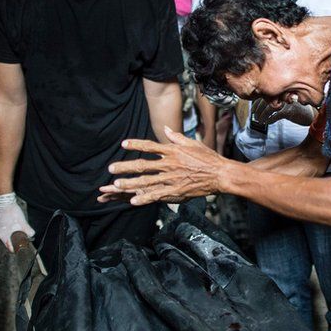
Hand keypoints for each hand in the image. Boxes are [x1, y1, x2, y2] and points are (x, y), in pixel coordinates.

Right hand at [0, 196, 34, 252]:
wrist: (6, 202)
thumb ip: (26, 229)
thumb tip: (32, 235)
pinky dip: (15, 234)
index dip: (17, 249)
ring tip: (25, 237)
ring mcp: (2, 230)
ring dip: (17, 238)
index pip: (10, 247)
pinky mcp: (4, 226)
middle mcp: (2, 234)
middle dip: (18, 244)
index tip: (24, 249)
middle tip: (27, 242)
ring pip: (10, 238)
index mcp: (4, 235)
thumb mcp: (21, 221)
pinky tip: (20, 231)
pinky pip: (9, 233)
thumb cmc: (12, 211)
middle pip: (10, 243)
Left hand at [98, 127, 229, 205]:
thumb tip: (166, 129)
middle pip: (142, 165)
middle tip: (111, 169)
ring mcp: (171, 178)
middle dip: (125, 167)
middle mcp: (169, 164)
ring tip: (116, 185)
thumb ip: (176, 137)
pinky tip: (133, 200)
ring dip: (130, 183)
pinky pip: (157, 195)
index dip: (136, 144)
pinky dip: (145, 198)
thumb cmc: (208, 158)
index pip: (150, 146)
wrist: (220, 174)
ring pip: (146, 181)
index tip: (123, 144)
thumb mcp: (192, 143)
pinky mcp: (175, 191)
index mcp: (172, 151)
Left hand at [252, 99, 316, 125]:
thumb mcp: (285, 103)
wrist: (311, 114)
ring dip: (262, 116)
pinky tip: (267, 122)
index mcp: (281, 91)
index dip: (257, 102)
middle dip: (258, 110)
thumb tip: (260, 105)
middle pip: (265, 100)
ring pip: (269, 108)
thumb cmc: (297, 109)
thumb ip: (275, 101)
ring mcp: (287, 102)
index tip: (253, 109)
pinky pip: (276, 115)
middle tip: (254, 116)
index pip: (265, 94)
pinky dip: (270, 119)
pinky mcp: (291, 111)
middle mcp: (284, 95)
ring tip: (259, 121)